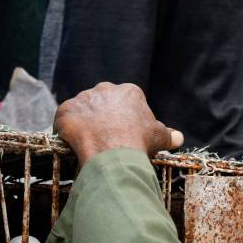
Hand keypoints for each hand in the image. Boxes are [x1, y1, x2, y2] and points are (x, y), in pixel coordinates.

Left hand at [54, 82, 183, 161]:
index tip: (125, 134)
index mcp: (128, 91)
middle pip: (102, 103)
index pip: (125, 102)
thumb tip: (178, 137)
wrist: (113, 153)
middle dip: (103, 117)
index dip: (125, 119)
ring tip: (89, 143)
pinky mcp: (65, 110)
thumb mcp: (159, 137)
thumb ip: (169, 134)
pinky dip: (66, 129)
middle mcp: (104, 89)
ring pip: (82, 111)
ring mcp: (83, 98)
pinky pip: (64, 119)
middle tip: (106, 138)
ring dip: (84, 123)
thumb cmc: (139, 142)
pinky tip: (73, 144)